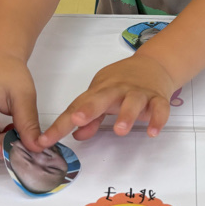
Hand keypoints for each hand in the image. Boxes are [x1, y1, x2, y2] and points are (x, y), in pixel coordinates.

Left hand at [38, 53, 174, 144]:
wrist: (154, 64)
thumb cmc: (123, 82)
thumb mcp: (103, 95)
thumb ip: (91, 117)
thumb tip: (76, 135)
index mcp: (100, 91)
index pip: (76, 108)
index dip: (60, 125)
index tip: (45, 141)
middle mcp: (118, 90)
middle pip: (102, 98)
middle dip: (90, 109)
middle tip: (78, 119)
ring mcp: (139, 94)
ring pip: (133, 102)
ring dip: (127, 115)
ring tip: (120, 131)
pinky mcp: (158, 98)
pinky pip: (159, 108)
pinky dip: (157, 119)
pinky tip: (152, 132)